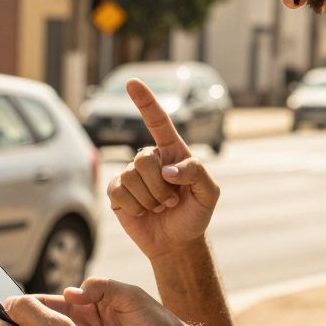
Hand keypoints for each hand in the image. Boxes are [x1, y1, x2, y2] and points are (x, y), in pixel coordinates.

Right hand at [107, 80, 220, 257]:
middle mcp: (149, 159)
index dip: (144, 101)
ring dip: (150, 200)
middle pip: (143, 159)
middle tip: (171, 200)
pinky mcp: (117, 193)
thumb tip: (167, 170)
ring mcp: (130, 175)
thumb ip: (196, 173)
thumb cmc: (195, 214)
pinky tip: (143, 212)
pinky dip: (135, 207)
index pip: (157, 121)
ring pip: (131, 178)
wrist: (177, 242)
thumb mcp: (209, 194)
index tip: (131, 82)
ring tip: (160, 207)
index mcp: (172, 151)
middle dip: (160, 187)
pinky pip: (119, 193)